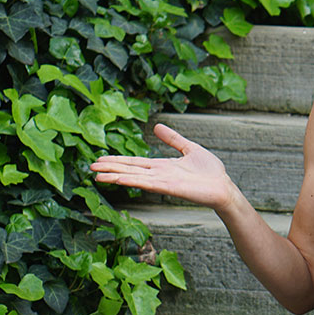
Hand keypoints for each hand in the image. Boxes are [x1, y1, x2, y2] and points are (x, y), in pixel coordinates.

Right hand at [90, 123, 236, 211]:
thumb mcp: (190, 149)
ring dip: (116, 176)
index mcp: (162, 166)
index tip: (101, 159)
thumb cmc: (210, 172)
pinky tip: (120, 179)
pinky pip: (149, 184)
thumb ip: (173, 139)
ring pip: (135, 177)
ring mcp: (164, 182)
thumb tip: (157, 126)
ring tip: (97, 175)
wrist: (223, 187)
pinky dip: (134, 181)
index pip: (135, 162)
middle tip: (90, 167)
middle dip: (111, 168)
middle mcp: (159, 174)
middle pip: (130, 170)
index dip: (118, 160)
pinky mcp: (171, 188)